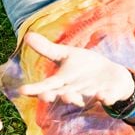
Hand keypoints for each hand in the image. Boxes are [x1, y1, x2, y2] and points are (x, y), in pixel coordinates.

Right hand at [17, 32, 134, 106]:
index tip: (22, 90)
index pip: (47, 86)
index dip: (35, 89)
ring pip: (83, 99)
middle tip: (45, 96)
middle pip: (63, 96)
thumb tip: (27, 36)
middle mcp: (76, 92)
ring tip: (67, 97)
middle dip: (55, 96)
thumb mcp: (66, 56)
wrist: (111, 76)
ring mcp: (92, 95)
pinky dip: (105, 98)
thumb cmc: (84, 67)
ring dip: (75, 99)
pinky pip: (107, 98)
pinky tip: (102, 96)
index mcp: (63, 83)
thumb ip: (49, 50)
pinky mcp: (108, 95)